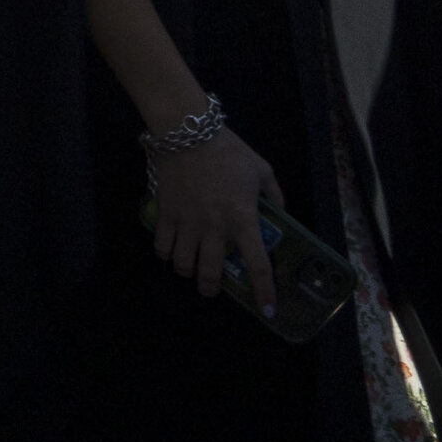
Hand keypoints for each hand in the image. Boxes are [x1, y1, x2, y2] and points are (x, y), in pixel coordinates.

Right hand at [148, 123, 281, 317]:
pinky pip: (161, 245)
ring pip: (183, 264)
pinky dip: (165, 253)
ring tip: (189, 269)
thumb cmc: (228, 150)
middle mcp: (214, 228)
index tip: (268, 309)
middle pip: (210, 273)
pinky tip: (170, 250)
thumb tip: (280, 211)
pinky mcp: (165, 213)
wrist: (188, 132)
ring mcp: (186, 222)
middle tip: (212, 289)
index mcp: (243, 219)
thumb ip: (274, 193)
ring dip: (187, 271)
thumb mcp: (261, 169)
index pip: (257, 265)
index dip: (264, 291)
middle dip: (211, 289)